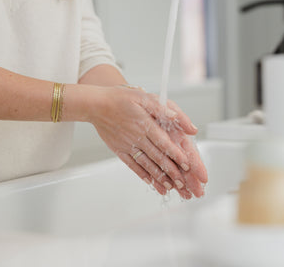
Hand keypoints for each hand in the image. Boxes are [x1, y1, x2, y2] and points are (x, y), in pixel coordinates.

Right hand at [89, 86, 207, 198]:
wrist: (96, 105)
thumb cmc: (121, 98)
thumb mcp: (145, 97)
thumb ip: (164, 109)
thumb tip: (178, 118)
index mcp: (145, 124)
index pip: (164, 143)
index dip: (176, 154)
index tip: (187, 164)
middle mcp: (137, 137)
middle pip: (157, 157)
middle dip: (171, 171)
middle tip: (182, 182)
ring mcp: (127, 145)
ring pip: (146, 164)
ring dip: (158, 177)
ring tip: (169, 187)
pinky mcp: (119, 150)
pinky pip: (132, 165)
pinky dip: (142, 174)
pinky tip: (150, 182)